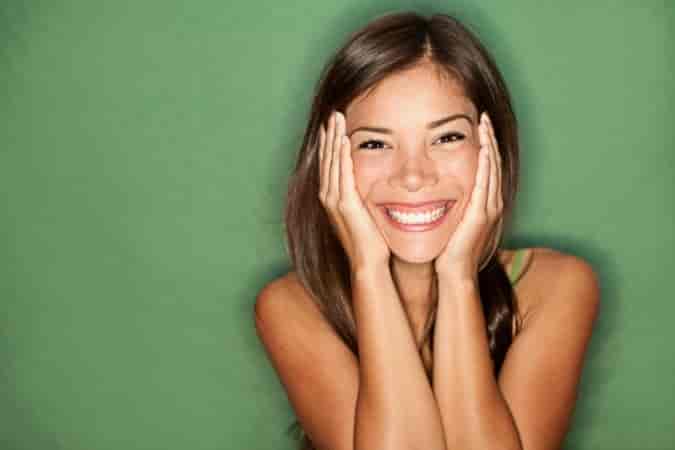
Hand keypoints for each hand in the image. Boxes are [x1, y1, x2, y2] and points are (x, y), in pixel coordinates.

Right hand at [318, 111, 390, 271]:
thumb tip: (370, 183)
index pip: (329, 163)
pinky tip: (344, 141)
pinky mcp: (345, 205)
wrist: (368, 261)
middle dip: (329, 134)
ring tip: (336, 119)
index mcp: (332, 197)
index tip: (333, 124)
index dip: (329, 142)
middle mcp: (328, 196)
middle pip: (326, 158)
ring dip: (333, 139)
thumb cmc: (369, 240)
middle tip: (333, 113)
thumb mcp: (363, 211)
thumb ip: (362, 196)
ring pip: (332, 162)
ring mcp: (334, 200)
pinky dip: (342, 157)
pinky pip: (342, 175)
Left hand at [434, 112, 503, 280]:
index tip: (478, 125)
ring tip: (484, 125)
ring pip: (493, 169)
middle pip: (494, 163)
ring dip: (489, 146)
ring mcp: (489, 208)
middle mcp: (492, 203)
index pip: (488, 166)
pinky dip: (486, 165)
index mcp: (486, 202)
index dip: (485, 145)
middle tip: (484, 117)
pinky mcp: (482, 215)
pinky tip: (483, 149)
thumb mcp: (452, 216)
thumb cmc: (448, 246)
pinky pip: (485, 184)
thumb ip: (450, 199)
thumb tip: (434, 184)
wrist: (453, 271)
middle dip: (489, 138)